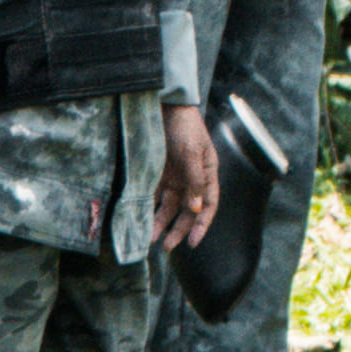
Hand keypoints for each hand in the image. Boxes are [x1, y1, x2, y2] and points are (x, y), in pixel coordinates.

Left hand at [153, 103, 220, 252]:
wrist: (167, 105)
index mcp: (207, 174)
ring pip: (169, 206)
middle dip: (178, 230)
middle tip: (167, 247)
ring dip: (161, 222)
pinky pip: (154, 195)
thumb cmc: (185, 126)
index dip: (202, 225)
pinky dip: (150, 207)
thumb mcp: (192, 152)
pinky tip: (141, 218)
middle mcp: (192, 179)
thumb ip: (195, 180)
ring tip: (150, 237)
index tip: (192, 243)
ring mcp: (175, 176)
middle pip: (187, 211)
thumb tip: (196, 209)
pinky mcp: (158, 172)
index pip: (209, 205)